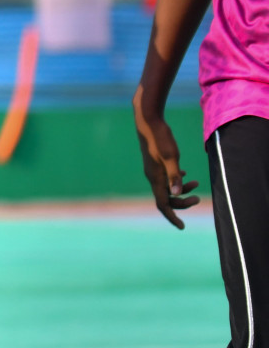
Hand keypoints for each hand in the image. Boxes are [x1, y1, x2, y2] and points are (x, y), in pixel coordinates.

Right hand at [134, 91, 200, 228]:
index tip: (182, 227)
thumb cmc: (160, 138)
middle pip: (166, 197)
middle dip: (182, 202)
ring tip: (197, 183)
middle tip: (198, 200)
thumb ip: (174, 176)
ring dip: (182, 190)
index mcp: (155, 177)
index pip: (162, 204)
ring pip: (166, 187)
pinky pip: (165, 177)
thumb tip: (177, 193)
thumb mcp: (171, 156)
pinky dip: (176, 180)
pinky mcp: (155, 161)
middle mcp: (152, 176)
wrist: (148, 121)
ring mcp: (152, 168)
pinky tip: (186, 174)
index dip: (172, 217)